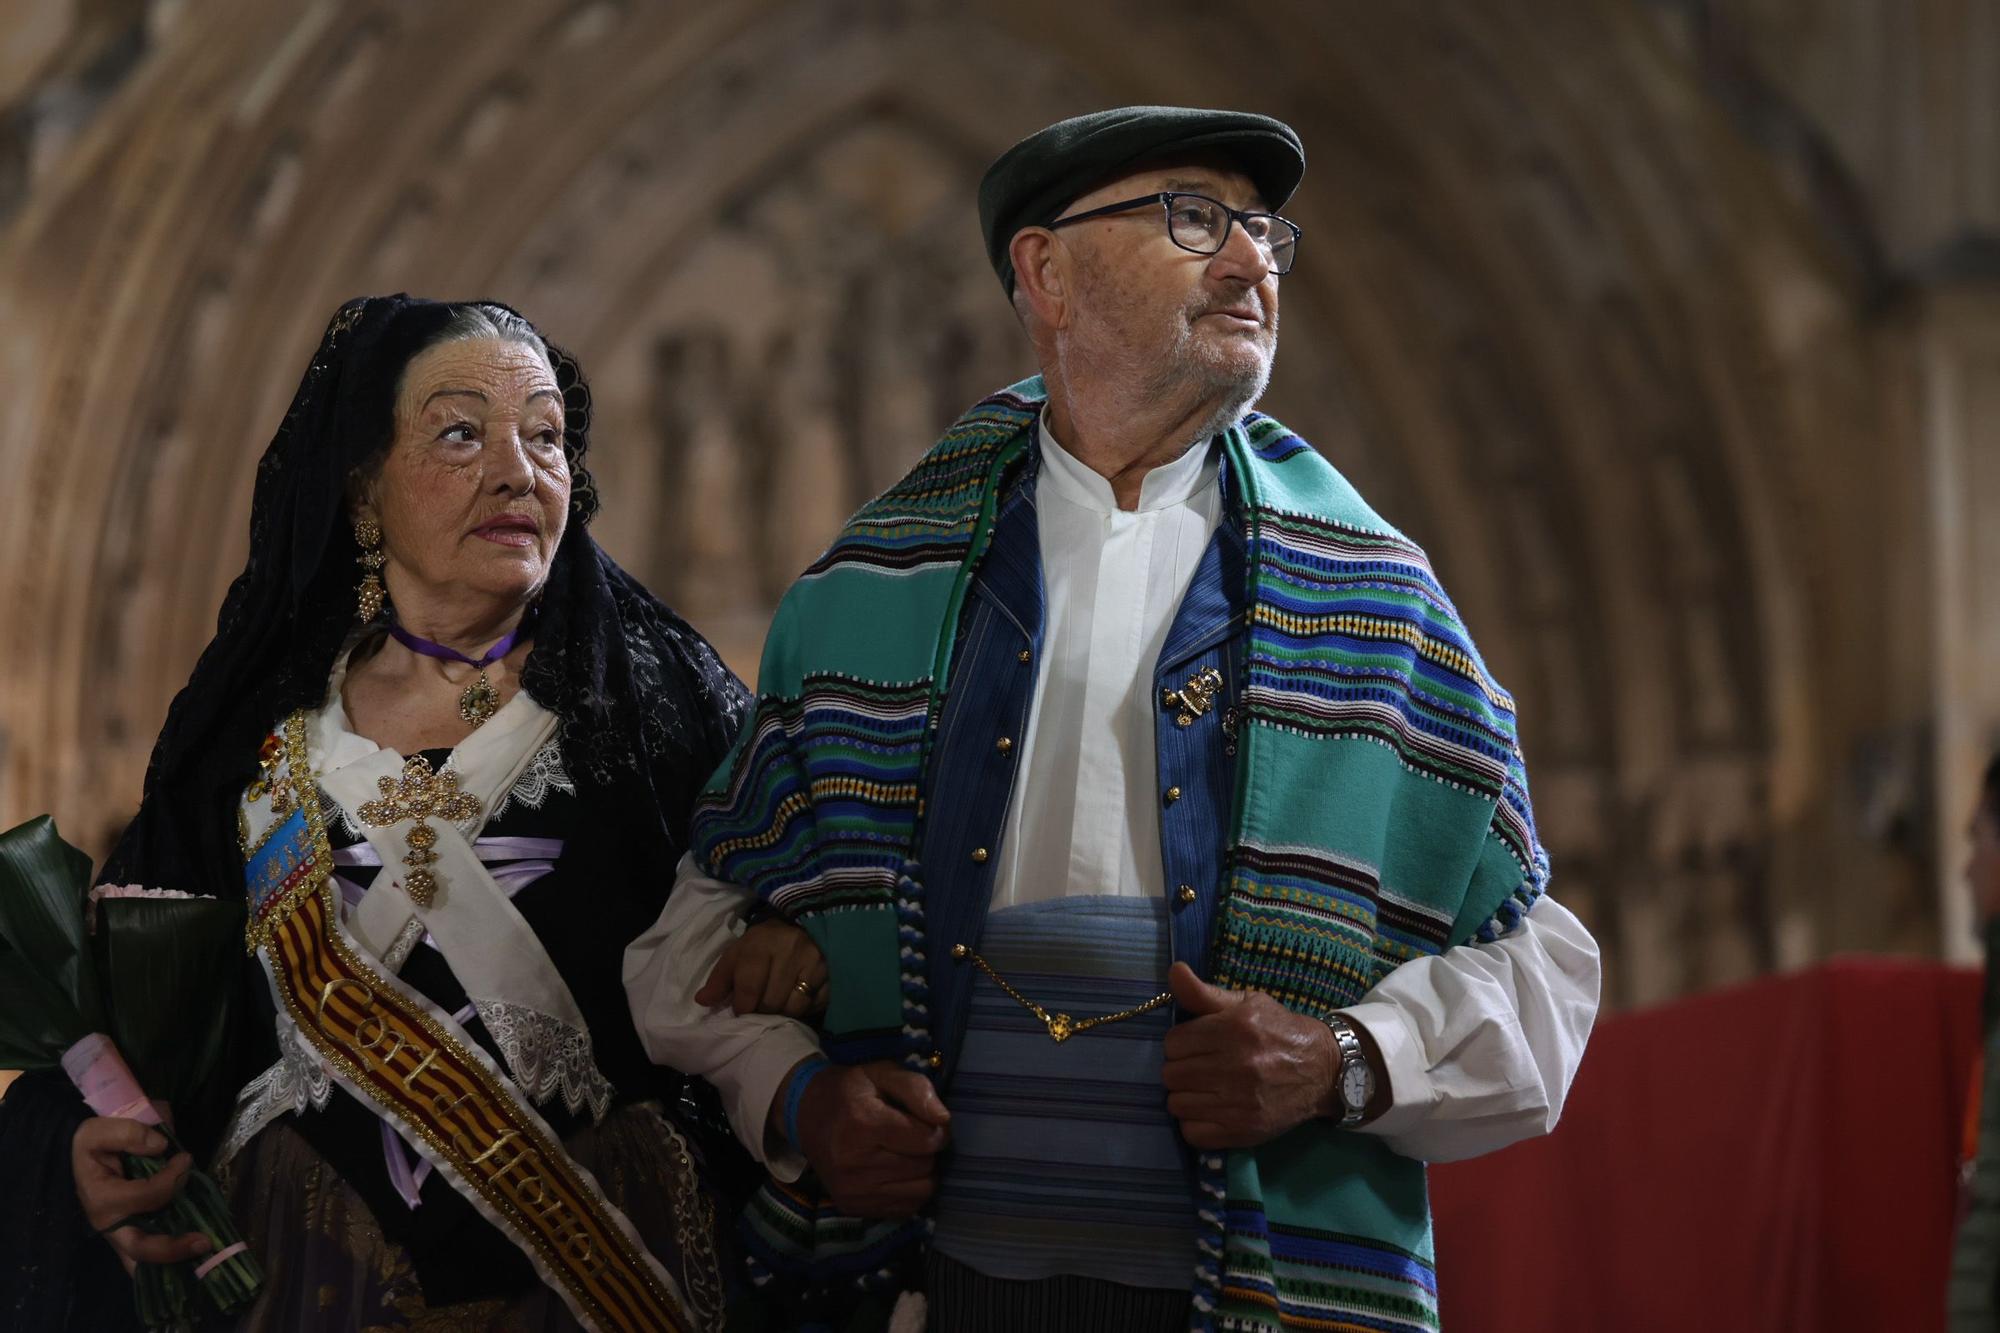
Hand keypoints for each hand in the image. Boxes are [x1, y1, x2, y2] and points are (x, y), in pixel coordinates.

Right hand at [71, 1116, 210, 1276]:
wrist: (86, 1157)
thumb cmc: (92, 1146)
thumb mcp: (97, 1132)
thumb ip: (127, 1133)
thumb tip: (160, 1146)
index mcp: (102, 1200)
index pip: (146, 1196)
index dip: (172, 1178)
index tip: (185, 1158)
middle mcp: (112, 1225)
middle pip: (140, 1248)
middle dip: (172, 1249)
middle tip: (204, 1241)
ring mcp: (122, 1235)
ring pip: (145, 1262)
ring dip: (176, 1261)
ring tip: (205, 1257)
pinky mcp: (134, 1236)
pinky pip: (152, 1257)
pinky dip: (173, 1260)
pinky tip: (197, 1257)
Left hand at [695, 917, 827, 1017]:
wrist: (802, 924)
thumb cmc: (764, 944)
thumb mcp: (738, 953)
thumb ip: (719, 978)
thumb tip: (702, 1001)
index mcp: (761, 942)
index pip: (749, 988)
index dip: (742, 1007)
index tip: (742, 1008)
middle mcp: (791, 949)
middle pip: (771, 1002)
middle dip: (762, 1010)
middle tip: (761, 1005)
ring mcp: (816, 961)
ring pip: (794, 1008)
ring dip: (784, 1011)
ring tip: (780, 1002)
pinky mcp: (833, 972)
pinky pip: (815, 1005)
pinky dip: (805, 1008)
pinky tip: (798, 997)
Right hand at [779, 1059, 949, 1217]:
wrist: (806, 1116)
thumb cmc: (850, 1092)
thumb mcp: (882, 1073)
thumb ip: (917, 1089)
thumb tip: (943, 1120)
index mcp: (863, 1123)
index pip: (926, 1140)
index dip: (936, 1128)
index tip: (926, 1120)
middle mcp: (854, 1163)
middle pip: (924, 1166)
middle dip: (927, 1150)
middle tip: (912, 1136)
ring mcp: (852, 1190)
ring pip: (920, 1191)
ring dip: (922, 1173)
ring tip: (905, 1155)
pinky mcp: (852, 1207)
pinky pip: (905, 1208)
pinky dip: (908, 1191)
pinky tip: (895, 1173)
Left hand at [1161, 961, 1351, 1149]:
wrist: (1324, 1070)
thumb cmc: (1279, 1031)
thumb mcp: (1248, 1003)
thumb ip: (1205, 993)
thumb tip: (1174, 971)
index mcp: (1235, 1029)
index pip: (1173, 1042)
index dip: (1181, 1043)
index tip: (1195, 1045)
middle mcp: (1236, 1066)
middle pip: (1171, 1074)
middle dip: (1181, 1069)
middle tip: (1200, 1067)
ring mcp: (1239, 1102)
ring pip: (1177, 1104)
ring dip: (1186, 1096)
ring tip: (1205, 1088)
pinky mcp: (1244, 1130)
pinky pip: (1193, 1133)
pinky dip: (1195, 1123)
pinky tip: (1211, 1110)